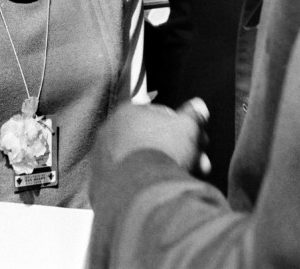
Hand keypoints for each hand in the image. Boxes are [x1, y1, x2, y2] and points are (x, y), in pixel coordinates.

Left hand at [91, 98, 210, 194]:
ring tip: (184, 182)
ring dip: (164, 169)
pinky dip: (145, 186)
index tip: (199, 142)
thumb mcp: (188, 128)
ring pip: (141, 162)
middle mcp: (109, 132)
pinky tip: (162, 194)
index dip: (184, 129)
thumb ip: (193, 115)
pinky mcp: (100, 186)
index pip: (161, 114)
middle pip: (152, 139)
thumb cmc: (164, 152)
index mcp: (127, 112)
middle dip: (178, 151)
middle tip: (199, 165)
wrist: (142, 193)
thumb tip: (198, 106)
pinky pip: (129, 182)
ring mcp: (102, 160)